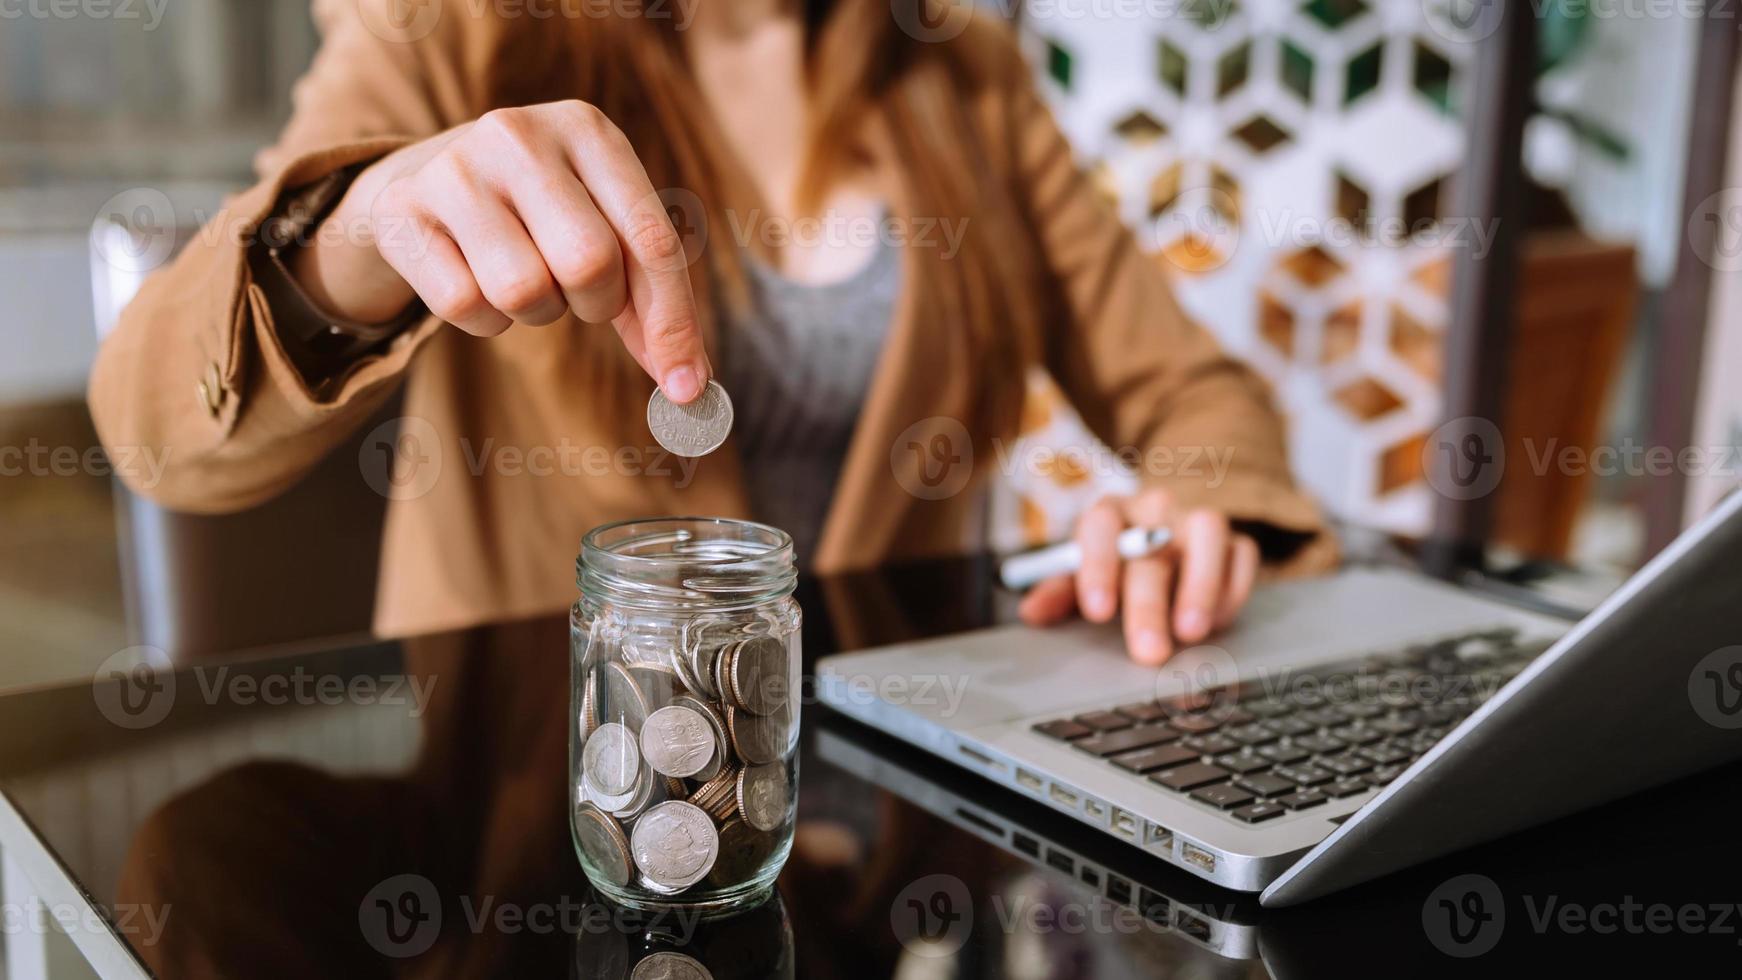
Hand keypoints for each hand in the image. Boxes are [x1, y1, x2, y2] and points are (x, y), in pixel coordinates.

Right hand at [299, 100, 710, 401]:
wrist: (423, 181)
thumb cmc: (538, 214)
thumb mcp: (601, 225)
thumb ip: (650, 297)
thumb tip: (688, 383)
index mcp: (588, 131)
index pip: (651, 238)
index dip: (673, 322)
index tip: (686, 387)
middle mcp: (520, 135)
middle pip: (590, 264)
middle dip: (595, 304)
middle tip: (577, 294)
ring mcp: (455, 168)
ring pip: (524, 290)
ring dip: (536, 312)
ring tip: (524, 278)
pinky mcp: (403, 209)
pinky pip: (466, 306)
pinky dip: (484, 320)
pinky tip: (476, 280)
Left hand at [1016, 489, 1259, 664]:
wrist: (1160, 539)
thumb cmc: (1114, 565)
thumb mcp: (1080, 576)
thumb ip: (1058, 593)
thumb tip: (1032, 613)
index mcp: (1110, 512)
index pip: (1101, 525)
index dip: (1098, 566)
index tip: (1096, 611)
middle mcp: (1155, 509)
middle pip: (1151, 546)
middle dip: (1149, 603)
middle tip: (1148, 652)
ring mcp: (1196, 520)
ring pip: (1207, 534)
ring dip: (1201, 585)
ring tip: (1190, 632)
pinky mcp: (1233, 540)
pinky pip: (1241, 554)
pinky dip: (1232, 588)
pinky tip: (1216, 623)